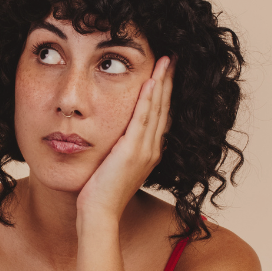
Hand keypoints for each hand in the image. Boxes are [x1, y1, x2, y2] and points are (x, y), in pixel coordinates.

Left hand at [76, 57, 172, 222]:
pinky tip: (151, 82)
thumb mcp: (115, 165)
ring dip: (162, 83)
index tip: (166, 71)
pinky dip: (148, 100)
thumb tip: (118, 135)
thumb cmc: (101, 192)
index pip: (161, 115)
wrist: (99, 213)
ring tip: (166, 60)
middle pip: (164, 107)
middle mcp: (153, 149)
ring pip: (157, 109)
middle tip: (172, 57)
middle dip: (168, 81)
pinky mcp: (132, 152)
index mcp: (150, 152)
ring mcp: (145, 150)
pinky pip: (143, 119)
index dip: (165, 92)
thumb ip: (121, 148)